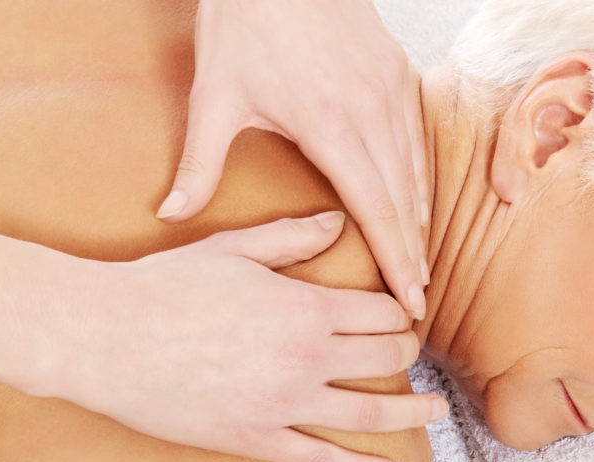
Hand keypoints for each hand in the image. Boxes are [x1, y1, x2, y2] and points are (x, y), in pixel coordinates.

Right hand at [61, 213, 445, 461]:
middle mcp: (306, 358)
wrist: (104, 337)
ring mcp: (285, 405)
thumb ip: (294, 237)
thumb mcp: (234, 248)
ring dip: (415, 413)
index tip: (399, 315)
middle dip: (407, 353)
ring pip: (371, 413)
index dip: (399, 313)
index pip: (382, 312)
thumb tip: (339, 222)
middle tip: (411, 354)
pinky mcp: (257, 441)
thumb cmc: (166, 286)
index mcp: (305, 307)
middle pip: (387, 357)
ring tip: (438, 413)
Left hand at [158, 0, 429, 318]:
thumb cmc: (245, 22)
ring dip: (421, 223)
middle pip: (404, 202)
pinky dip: (421, 179)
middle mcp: (372, 113)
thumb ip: (201, 163)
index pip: (376, 210)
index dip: (395, 260)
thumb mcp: (215, 95)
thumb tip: (172, 214)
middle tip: (419, 301)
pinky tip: (418, 205)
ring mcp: (391, 92)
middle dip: (413, 256)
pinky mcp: (399, 74)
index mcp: (330, 126)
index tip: (410, 299)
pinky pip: (418, 140)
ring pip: (416, 173)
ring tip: (421, 264)